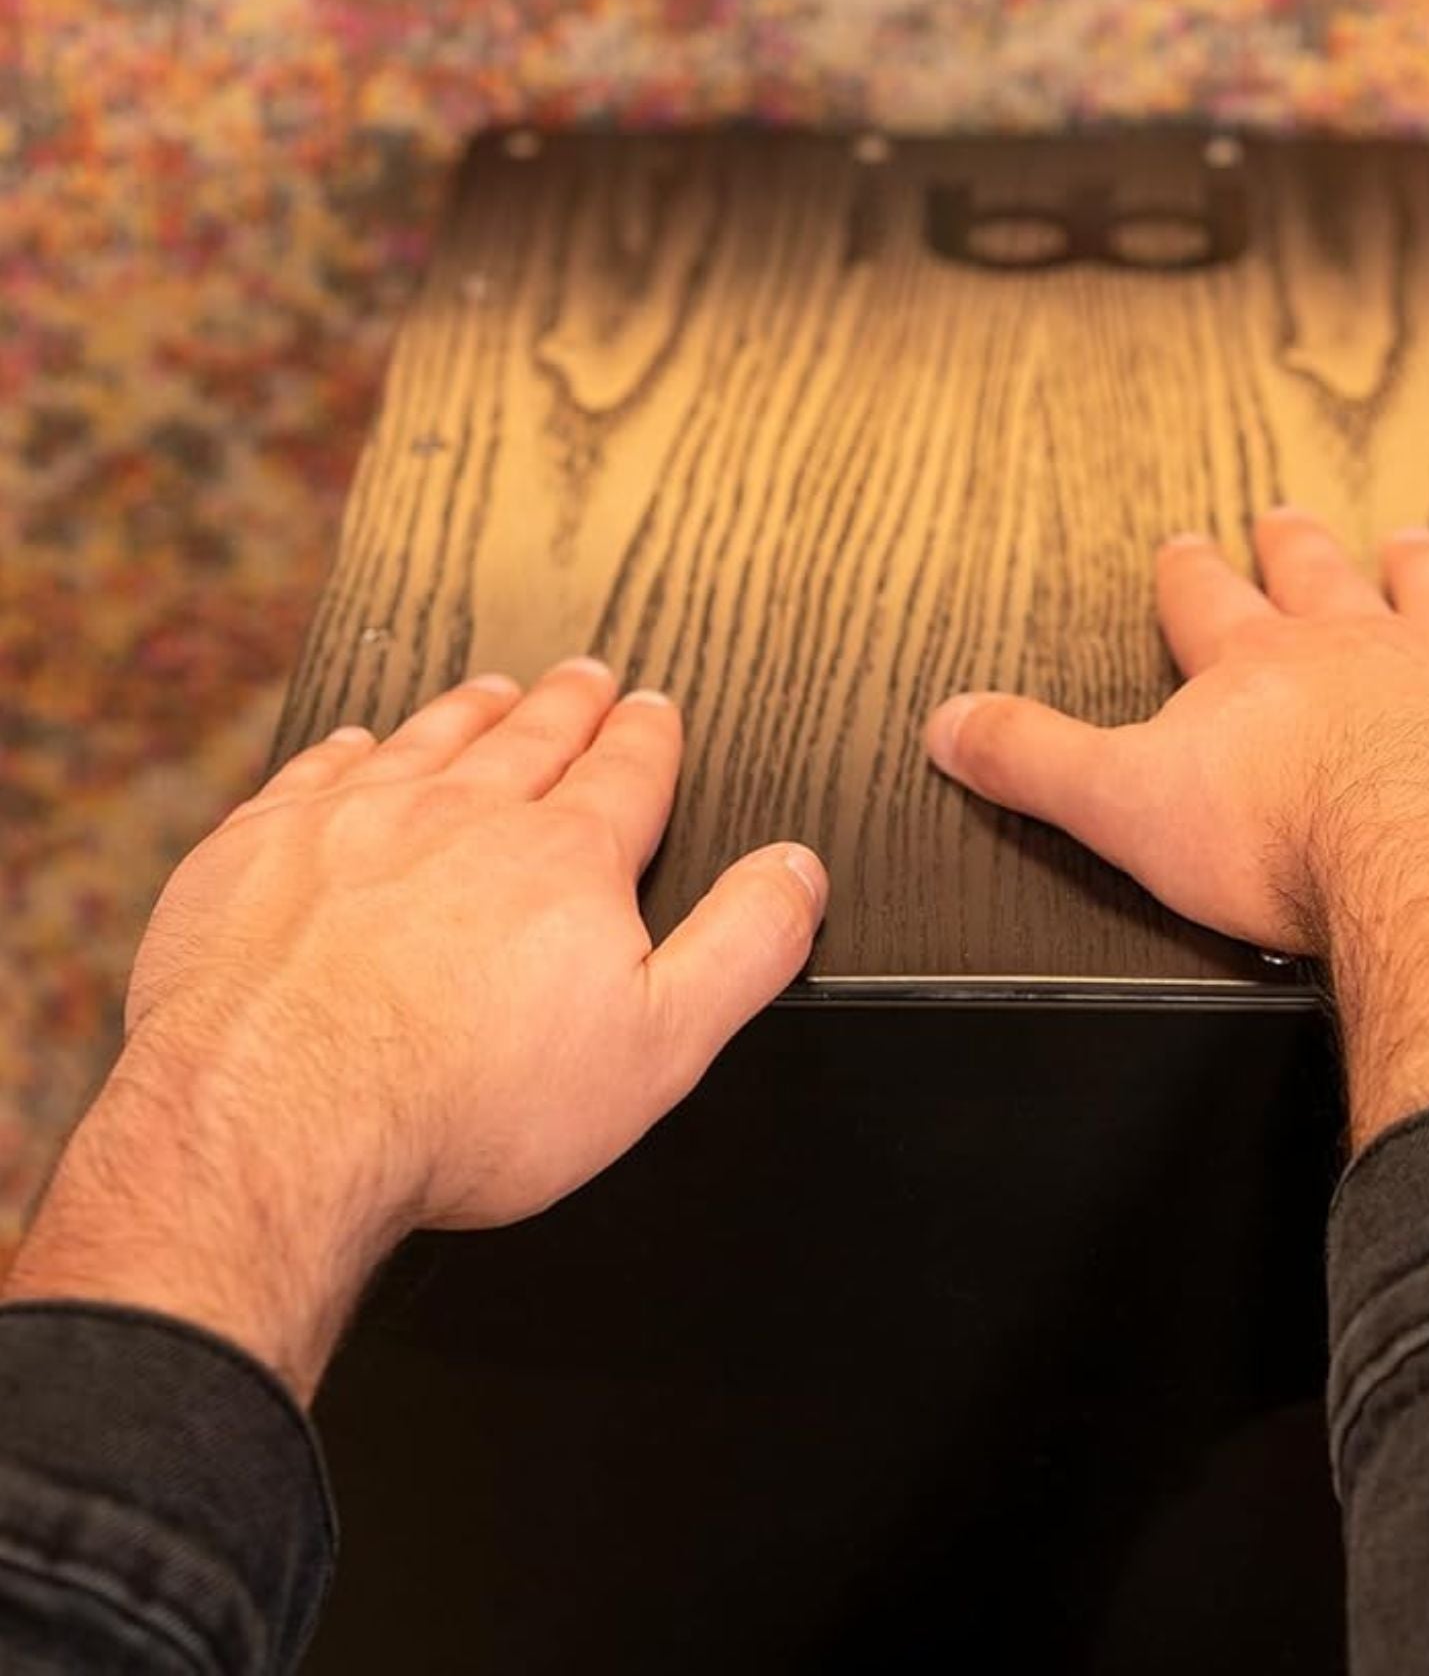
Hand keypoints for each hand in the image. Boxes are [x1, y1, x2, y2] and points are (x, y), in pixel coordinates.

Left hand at [4, 658, 826, 1397]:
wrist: (276, 1127)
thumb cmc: (466, 1102)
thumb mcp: (660, 1044)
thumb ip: (744, 945)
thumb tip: (798, 869)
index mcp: (564, 859)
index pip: (624, 773)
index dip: (647, 736)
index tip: (652, 706)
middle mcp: (462, 816)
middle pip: (530, 740)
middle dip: (567, 704)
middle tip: (585, 674)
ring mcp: (353, 824)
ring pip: (427, 741)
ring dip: (468, 711)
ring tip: (492, 689)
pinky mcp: (257, 853)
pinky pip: (315, 773)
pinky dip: (347, 750)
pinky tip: (356, 745)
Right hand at [926, 510, 1428, 1156]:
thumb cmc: (1296, 844)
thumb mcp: (1121, 803)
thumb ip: (1031, 759)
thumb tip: (947, 724)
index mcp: (1262, 670)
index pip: (1210, 606)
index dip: (1191, 576)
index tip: (1186, 547)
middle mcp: (1366, 648)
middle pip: (1322, 580)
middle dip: (1298, 549)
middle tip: (1287, 516)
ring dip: (1424, 566)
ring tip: (1414, 536)